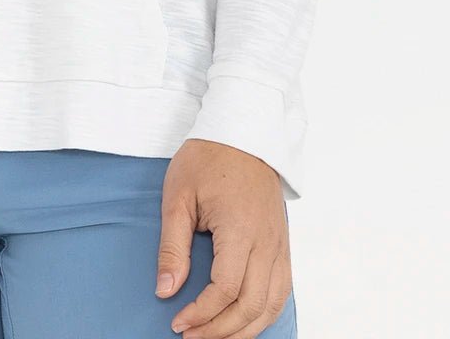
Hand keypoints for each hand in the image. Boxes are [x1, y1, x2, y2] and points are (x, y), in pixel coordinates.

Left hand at [155, 139, 291, 338]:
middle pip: (252, 306)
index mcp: (240, 228)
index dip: (202, 314)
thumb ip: (173, 247)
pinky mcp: (283, 244)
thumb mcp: (178, 195)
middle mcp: (267, 242)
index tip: (178, 322)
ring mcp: (279, 244)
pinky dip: (264, 314)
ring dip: (244, 330)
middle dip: (221, 331)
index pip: (227, 289)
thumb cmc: (207, 157)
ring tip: (214, 336)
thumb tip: (166, 291)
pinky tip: (243, 321)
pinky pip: (281, 291)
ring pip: (271, 305)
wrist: (244, 131)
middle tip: (191, 335)